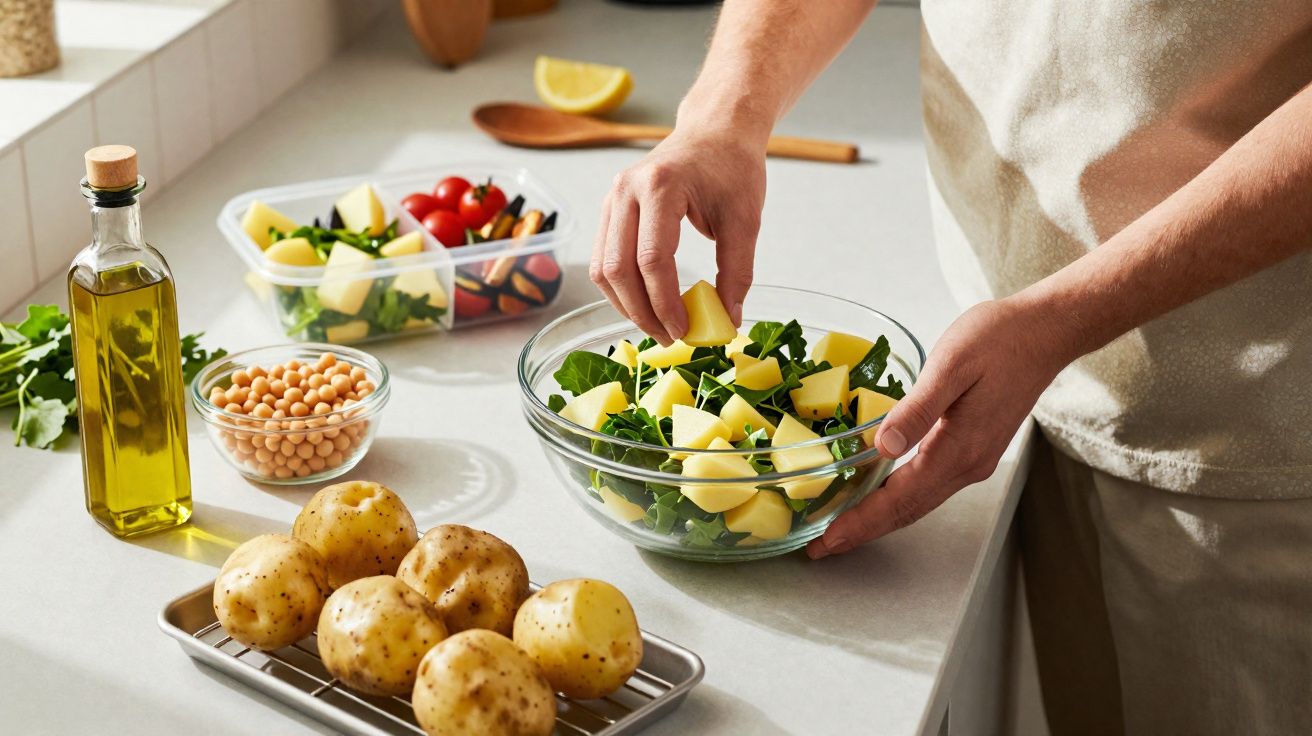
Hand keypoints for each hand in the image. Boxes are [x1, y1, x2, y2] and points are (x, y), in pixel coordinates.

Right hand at [591, 128, 766, 344]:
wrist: (714, 130)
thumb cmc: (732, 167)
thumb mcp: (746, 220)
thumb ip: (737, 271)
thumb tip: (728, 320)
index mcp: (661, 186)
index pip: (652, 260)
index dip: (665, 303)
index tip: (685, 331)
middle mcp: (627, 190)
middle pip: (618, 269)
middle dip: (642, 312)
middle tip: (670, 338)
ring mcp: (613, 198)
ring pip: (602, 268)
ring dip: (626, 305)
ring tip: (658, 327)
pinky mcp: (610, 208)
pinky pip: (604, 258)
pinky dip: (621, 288)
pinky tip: (645, 304)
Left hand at [807, 298, 1075, 558]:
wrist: (1045, 332)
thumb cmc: (998, 339)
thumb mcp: (951, 364)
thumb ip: (917, 409)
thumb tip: (883, 446)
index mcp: (958, 448)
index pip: (899, 499)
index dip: (860, 522)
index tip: (826, 541)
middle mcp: (967, 464)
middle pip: (907, 512)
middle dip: (862, 531)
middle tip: (820, 548)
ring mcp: (973, 460)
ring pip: (918, 503)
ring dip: (878, 519)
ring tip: (840, 529)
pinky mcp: (974, 449)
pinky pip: (928, 487)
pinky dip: (897, 500)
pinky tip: (877, 497)